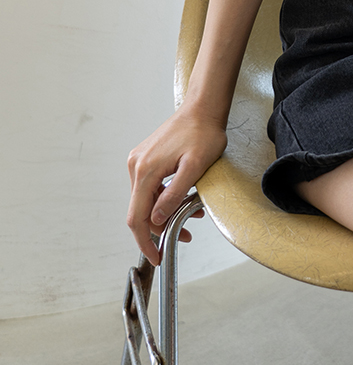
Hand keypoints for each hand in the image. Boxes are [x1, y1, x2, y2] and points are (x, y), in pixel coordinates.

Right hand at [127, 105, 227, 264]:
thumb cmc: (203, 133)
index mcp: (145, 170)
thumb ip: (174, 195)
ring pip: (147, 199)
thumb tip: (157, 220)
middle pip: (141, 210)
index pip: (137, 217)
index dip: (146, 241)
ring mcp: (140, 160)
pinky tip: (184, 198)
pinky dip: (165, 197)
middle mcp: (137, 165)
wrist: (203, 108)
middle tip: (186, 233)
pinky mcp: (147, 157)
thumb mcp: (195, 168)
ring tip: (192, 213)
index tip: (157, 256)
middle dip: (162, 227)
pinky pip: (151, 186)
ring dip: (166, 211)